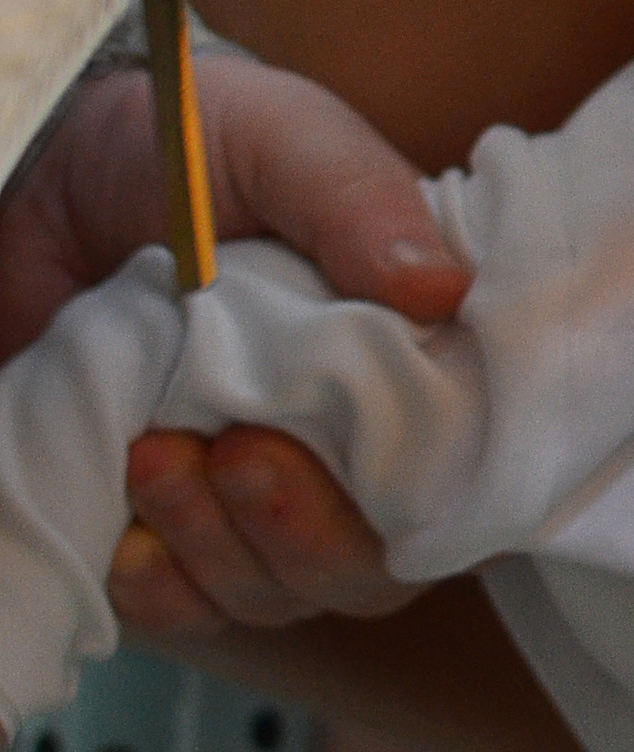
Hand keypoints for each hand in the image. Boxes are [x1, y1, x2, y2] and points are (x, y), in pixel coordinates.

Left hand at [0, 49, 461, 634]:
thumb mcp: (280, 139)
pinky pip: (190, 612)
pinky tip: (131, 538)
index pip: (469, 467)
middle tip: (240, 450)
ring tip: (152, 453)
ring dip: (220, 547)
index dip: (438, 488)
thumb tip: (443, 290)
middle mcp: (353, 449)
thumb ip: (358, 203)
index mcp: (415, 358)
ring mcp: (262, 499)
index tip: (372, 448)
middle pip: (376, 562)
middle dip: (307, 532)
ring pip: (281, 593)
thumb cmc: (184, 149)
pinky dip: (165, 590)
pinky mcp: (176, 531)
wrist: (45, 174)